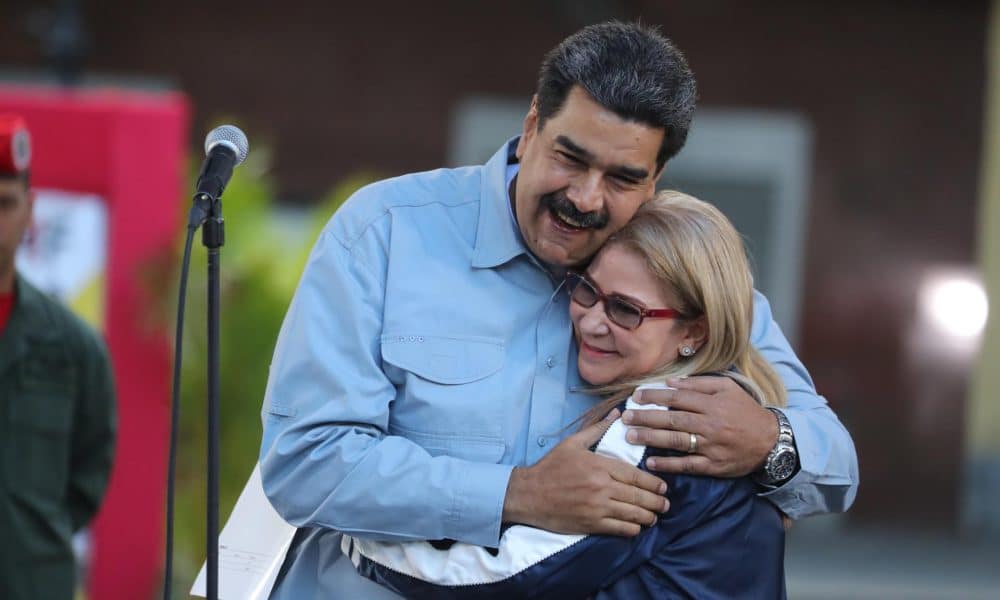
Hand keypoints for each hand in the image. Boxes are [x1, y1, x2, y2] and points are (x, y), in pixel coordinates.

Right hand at [502, 409, 669, 536]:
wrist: (528, 494)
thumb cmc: (551, 467)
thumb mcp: (572, 443)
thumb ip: (597, 429)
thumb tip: (617, 414)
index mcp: (599, 465)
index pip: (635, 475)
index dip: (653, 483)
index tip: (663, 487)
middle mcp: (601, 487)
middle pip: (639, 496)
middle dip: (656, 502)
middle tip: (665, 504)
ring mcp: (597, 507)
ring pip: (633, 514)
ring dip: (648, 516)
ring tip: (654, 516)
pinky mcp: (591, 524)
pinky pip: (620, 529)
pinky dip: (633, 528)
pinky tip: (636, 526)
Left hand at [623, 377, 776, 477]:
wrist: (772, 441)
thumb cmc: (746, 412)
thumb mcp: (728, 389)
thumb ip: (700, 384)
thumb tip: (671, 383)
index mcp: (712, 404)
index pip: (677, 398)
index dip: (654, 397)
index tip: (635, 397)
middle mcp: (710, 424)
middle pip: (672, 419)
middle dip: (646, 417)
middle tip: (625, 417)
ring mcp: (711, 446)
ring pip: (676, 441)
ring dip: (651, 438)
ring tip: (630, 436)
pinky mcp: (714, 466)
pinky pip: (688, 465)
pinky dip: (669, 464)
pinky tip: (652, 462)